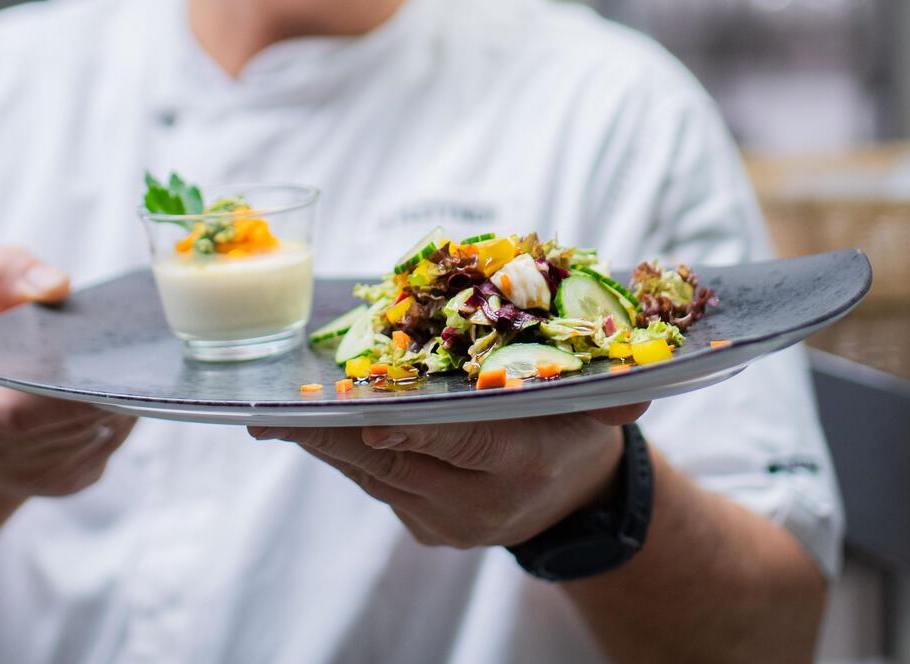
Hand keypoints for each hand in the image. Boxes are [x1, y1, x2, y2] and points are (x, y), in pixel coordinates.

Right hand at [0, 245, 134, 498]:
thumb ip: (8, 275)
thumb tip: (57, 284)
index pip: (18, 411)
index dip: (62, 387)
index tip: (90, 351)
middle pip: (75, 415)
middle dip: (104, 377)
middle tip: (120, 340)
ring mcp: (40, 474)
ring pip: (103, 426)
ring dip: (118, 391)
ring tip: (114, 359)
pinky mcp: (72, 482)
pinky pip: (113, 441)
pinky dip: (119, 411)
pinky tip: (109, 388)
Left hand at [252, 403, 648, 547]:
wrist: (575, 498)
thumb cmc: (576, 424)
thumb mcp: (598, 404)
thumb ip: (606, 390)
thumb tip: (635, 380)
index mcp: (526, 462)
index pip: (460, 442)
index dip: (409, 427)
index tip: (362, 415)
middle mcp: (483, 502)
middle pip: (399, 459)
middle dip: (337, 433)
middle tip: (281, 411)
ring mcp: (449, 522)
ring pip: (376, 475)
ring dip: (325, 444)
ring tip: (274, 417)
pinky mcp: (425, 528)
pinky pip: (376, 484)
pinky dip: (341, 454)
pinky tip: (305, 429)